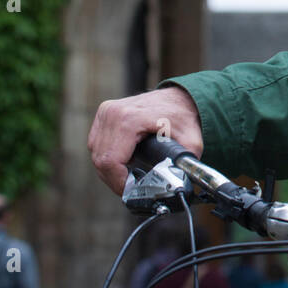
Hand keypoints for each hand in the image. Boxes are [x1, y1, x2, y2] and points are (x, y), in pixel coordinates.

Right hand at [88, 86, 202, 194]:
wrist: (179, 97)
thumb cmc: (183, 116)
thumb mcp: (191, 141)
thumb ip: (186, 164)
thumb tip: (181, 185)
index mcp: (130, 119)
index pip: (111, 161)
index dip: (118, 182)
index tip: (130, 191)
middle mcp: (113, 113)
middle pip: (101, 160)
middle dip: (114, 179)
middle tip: (130, 188)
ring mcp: (106, 112)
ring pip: (96, 153)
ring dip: (108, 169)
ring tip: (126, 177)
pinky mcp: (104, 114)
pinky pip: (96, 143)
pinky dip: (106, 156)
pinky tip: (120, 162)